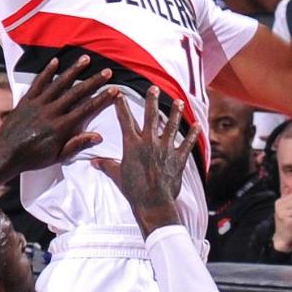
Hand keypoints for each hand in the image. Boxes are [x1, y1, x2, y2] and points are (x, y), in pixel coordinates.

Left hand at [0, 57, 114, 174]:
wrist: (5, 154)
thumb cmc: (33, 158)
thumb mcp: (57, 157)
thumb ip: (76, 145)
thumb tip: (98, 136)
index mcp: (61, 127)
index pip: (86, 109)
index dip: (102, 99)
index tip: (114, 90)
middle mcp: (51, 112)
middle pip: (76, 93)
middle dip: (93, 81)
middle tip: (106, 72)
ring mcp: (38, 104)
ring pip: (59, 83)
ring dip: (73, 70)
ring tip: (85, 59)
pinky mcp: (26, 100)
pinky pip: (38, 83)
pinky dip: (47, 71)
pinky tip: (55, 61)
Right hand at [96, 87, 193, 234]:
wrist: (153, 202)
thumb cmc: (133, 190)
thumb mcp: (117, 175)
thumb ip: (107, 165)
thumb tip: (94, 162)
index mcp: (132, 145)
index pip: (125, 120)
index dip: (121, 105)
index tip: (119, 93)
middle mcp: (149, 142)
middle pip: (151, 117)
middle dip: (152, 101)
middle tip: (154, 89)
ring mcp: (165, 149)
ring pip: (171, 126)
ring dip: (175, 112)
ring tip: (178, 102)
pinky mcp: (178, 158)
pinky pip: (187, 143)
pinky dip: (193, 135)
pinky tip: (197, 126)